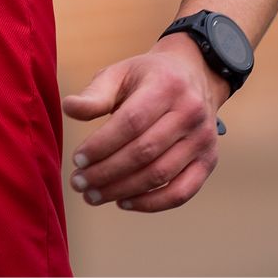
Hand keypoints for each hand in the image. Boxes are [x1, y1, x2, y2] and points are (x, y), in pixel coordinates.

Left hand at [61, 36, 224, 212]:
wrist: (195, 76)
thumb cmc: (149, 77)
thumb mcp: (120, 73)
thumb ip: (95, 94)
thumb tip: (69, 108)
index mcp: (166, 86)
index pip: (131, 122)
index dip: (101, 145)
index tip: (77, 159)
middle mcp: (190, 113)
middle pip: (144, 152)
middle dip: (106, 172)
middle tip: (79, 183)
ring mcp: (202, 139)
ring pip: (160, 175)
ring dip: (122, 190)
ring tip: (93, 195)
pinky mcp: (208, 161)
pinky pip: (182, 192)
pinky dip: (151, 203)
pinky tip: (123, 202)